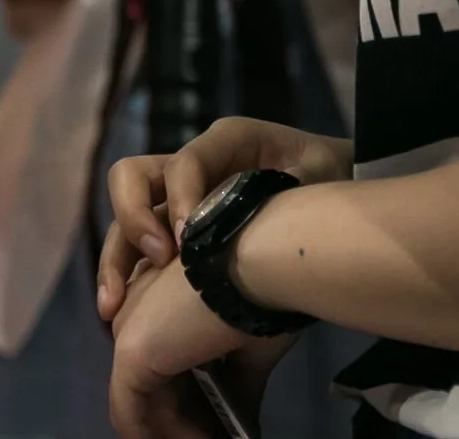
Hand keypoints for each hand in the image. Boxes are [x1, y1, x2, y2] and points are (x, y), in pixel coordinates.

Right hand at [96, 118, 350, 321]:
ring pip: (126, 214)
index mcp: (229, 142)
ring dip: (115, 258)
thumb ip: (298, 193)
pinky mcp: (176, 230)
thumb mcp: (324, 174)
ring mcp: (179, 197)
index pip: (187, 161)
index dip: (182, 197)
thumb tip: (264, 236)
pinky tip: (125, 316)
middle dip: (134, 219)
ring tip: (115, 306)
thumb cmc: (333, 177)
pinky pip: (138, 248)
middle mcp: (193, 165)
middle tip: (159, 260)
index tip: (188, 241)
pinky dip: (127, 278)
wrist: (342, 184)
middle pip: (134, 176)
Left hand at [107, 260, 249, 437]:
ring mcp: (128, 329)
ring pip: (140, 401)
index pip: (164, 360)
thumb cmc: (262, 291)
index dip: (189, 398)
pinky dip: (163, 437)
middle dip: (183, 419)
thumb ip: (237, 383)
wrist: (262, 262)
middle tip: (214, 437)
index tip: (217, 421)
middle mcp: (134, 308)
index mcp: (159, 298)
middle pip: (151, 382)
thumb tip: (244, 420)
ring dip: (176, 432)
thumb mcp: (247, 346)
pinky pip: (131, 414)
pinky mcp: (132, 353)